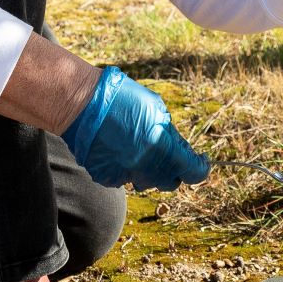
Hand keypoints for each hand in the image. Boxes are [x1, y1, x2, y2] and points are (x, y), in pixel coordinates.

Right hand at [60, 67, 209, 190]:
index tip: (200, 162)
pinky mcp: (106, 177)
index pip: (193, 172)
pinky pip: (123, 179)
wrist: (82, 104)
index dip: (200, 168)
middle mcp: (145, 167)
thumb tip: (182, 151)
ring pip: (145, 181)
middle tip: (166, 152)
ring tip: (137, 147)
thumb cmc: (122, 99)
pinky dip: (125, 168)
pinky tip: (117, 149)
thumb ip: (171, 135)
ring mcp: (124, 175)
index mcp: (162, 148)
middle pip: (170, 182)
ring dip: (148, 170)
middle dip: (172, 169)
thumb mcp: (156, 109)